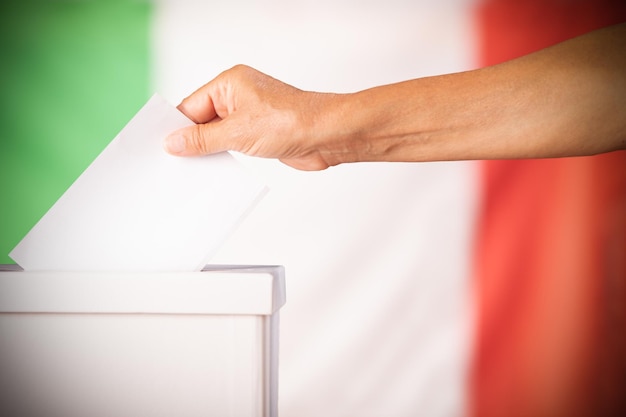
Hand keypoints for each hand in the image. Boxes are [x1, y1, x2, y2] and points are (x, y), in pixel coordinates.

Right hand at [164, 65, 339, 170]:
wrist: (326, 135)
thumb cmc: (290, 121)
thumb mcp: (237, 132)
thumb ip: (202, 139)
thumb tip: (174, 142)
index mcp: (230, 84)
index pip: (191, 105)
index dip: (176, 127)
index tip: (161, 146)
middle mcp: (239, 96)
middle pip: (203, 120)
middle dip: (191, 140)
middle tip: (173, 162)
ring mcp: (250, 115)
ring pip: (218, 134)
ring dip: (208, 151)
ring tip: (191, 171)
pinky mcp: (260, 133)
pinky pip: (233, 144)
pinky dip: (223, 156)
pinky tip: (213, 170)